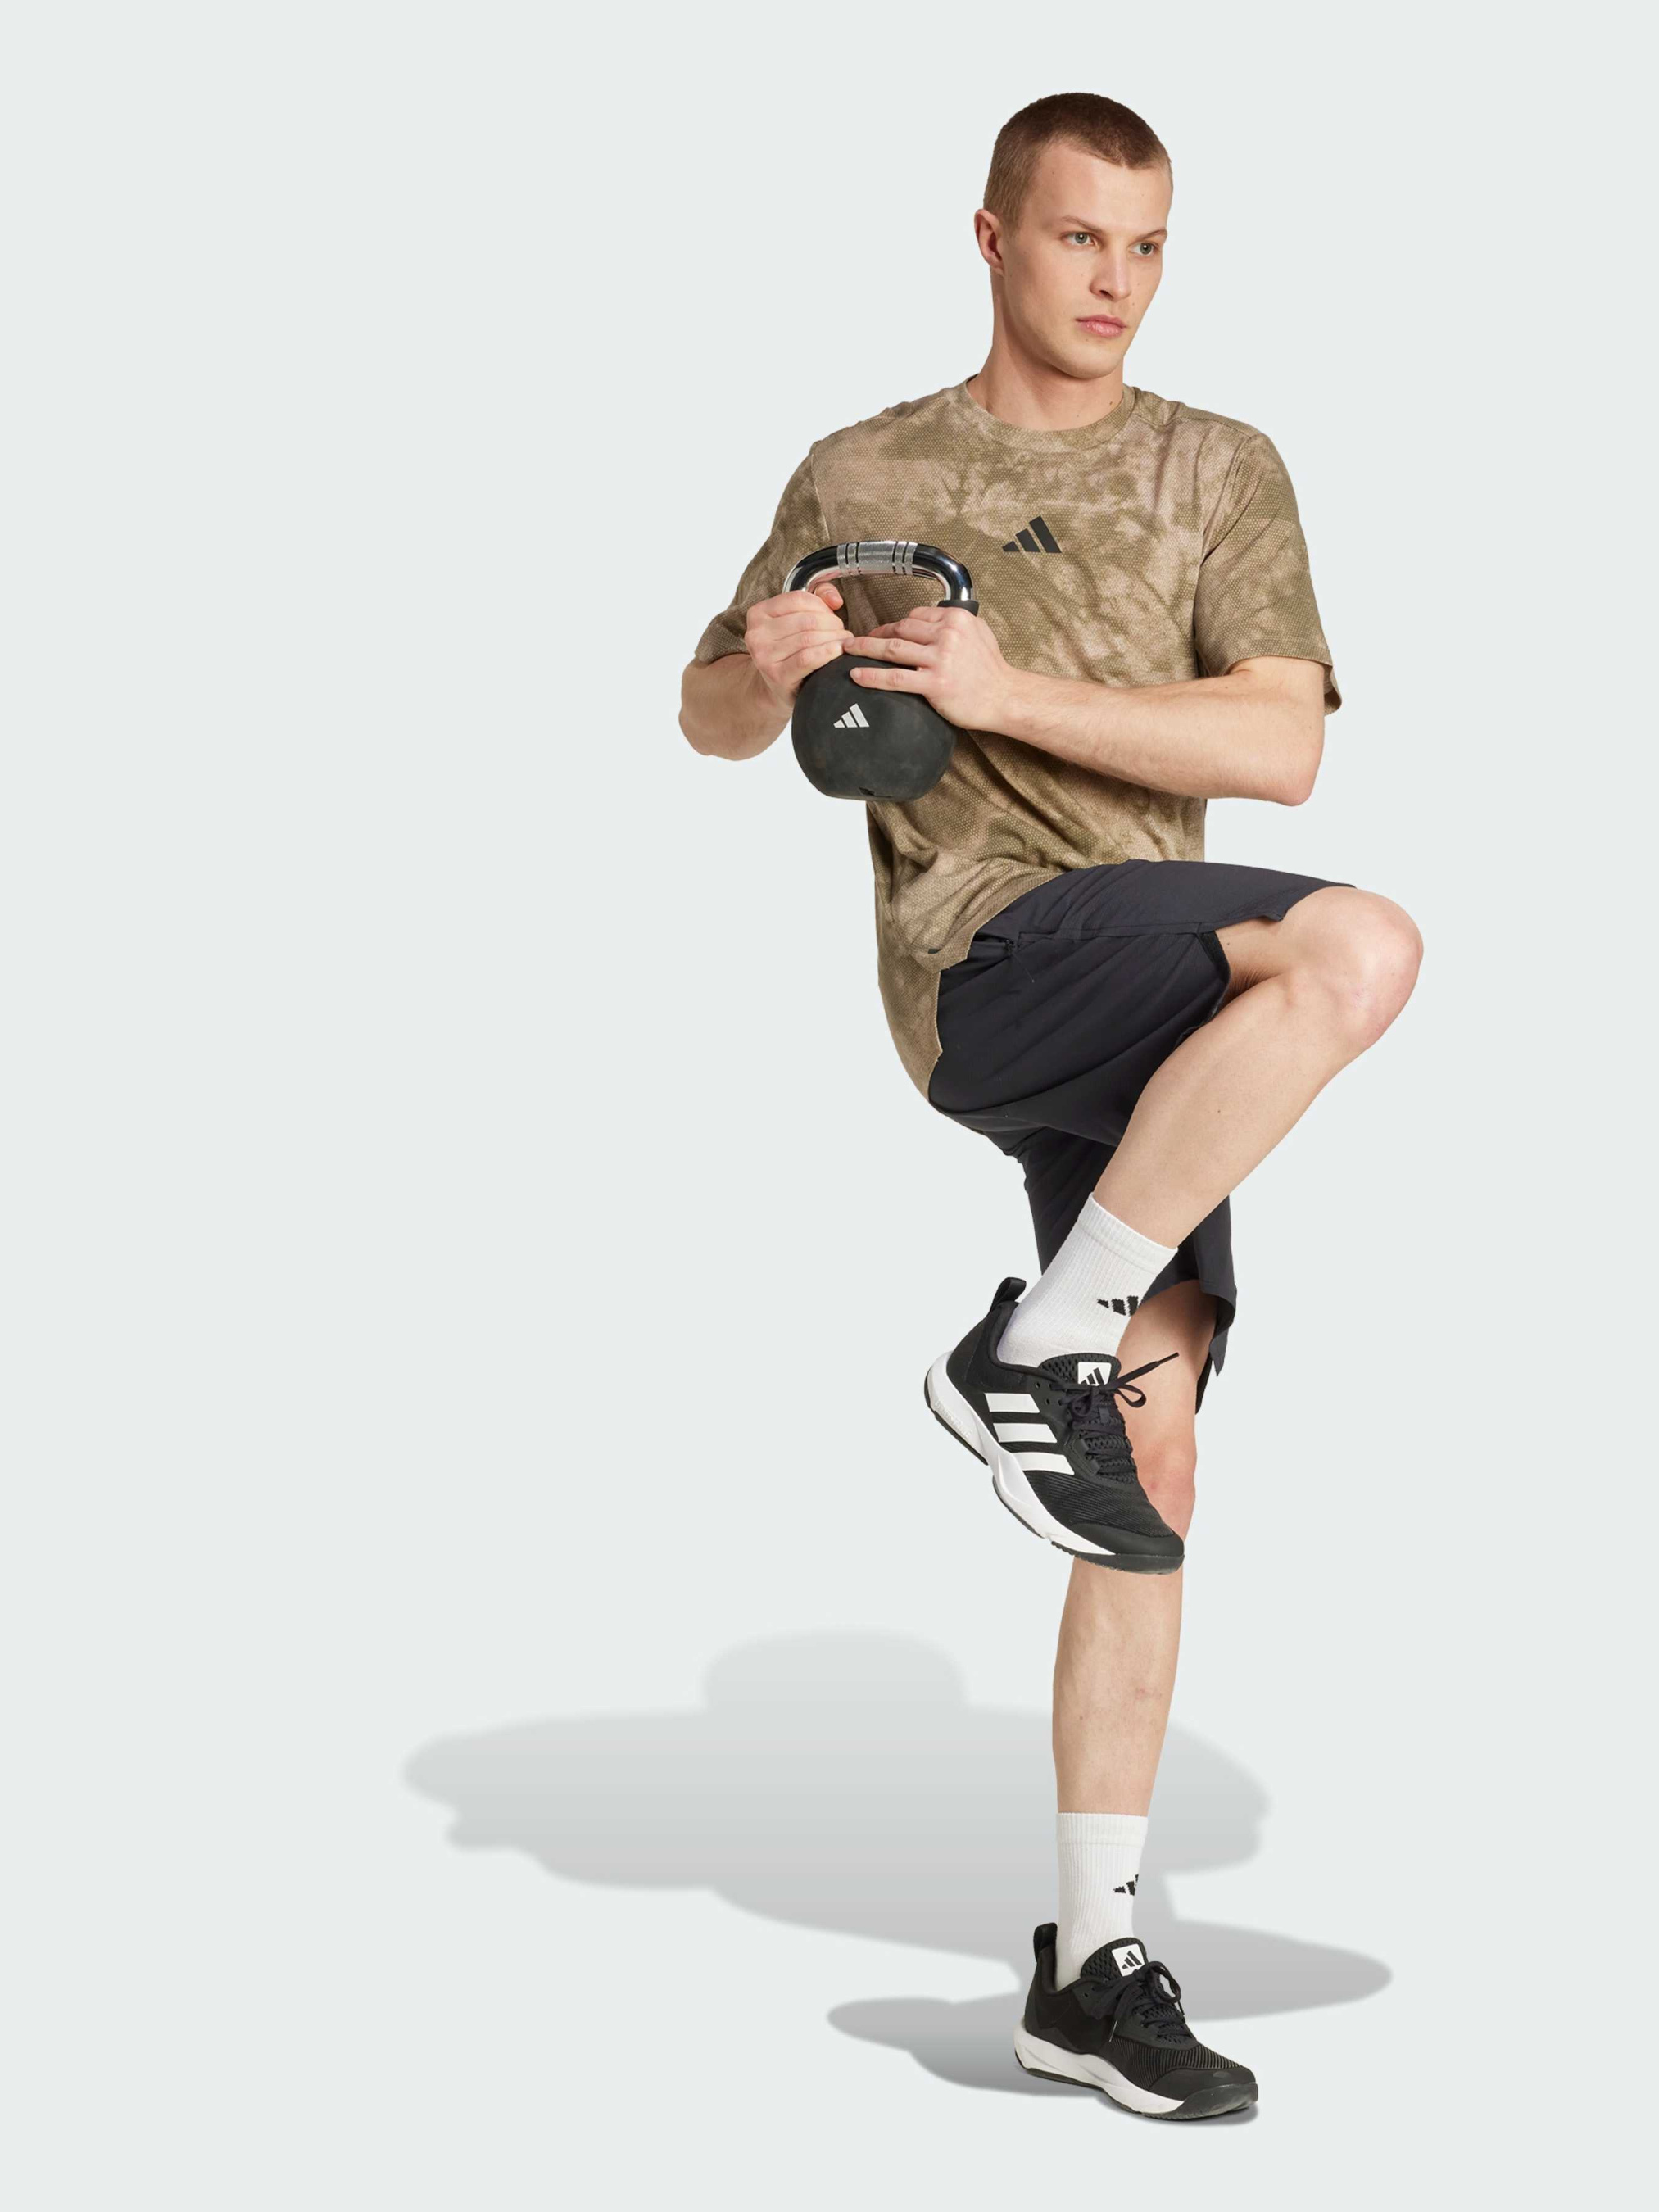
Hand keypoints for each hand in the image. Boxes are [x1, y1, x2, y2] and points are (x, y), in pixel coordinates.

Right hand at [744, 582, 845, 710]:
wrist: (777, 687)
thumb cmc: (790, 651)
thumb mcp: (797, 620)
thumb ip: (818, 599)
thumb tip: (835, 600)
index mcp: (758, 613)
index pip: (798, 599)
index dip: (822, 606)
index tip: (832, 616)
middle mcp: (756, 634)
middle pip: (806, 620)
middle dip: (832, 625)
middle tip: (843, 633)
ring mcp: (764, 656)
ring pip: (808, 638)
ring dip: (834, 639)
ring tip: (844, 643)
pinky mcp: (777, 675)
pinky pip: (807, 659)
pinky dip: (826, 653)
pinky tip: (838, 651)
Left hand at [843, 606, 1018, 731]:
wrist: (1004, 697)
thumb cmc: (990, 669)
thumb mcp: (978, 633)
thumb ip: (953, 624)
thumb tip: (930, 619)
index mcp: (956, 619)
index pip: (915, 615)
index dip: (895, 624)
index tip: (882, 632)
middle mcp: (947, 634)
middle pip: (901, 629)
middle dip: (877, 635)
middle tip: (857, 642)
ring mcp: (941, 658)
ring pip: (893, 649)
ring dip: (865, 649)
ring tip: (848, 651)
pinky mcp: (935, 683)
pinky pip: (895, 678)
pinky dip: (872, 676)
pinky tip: (857, 675)